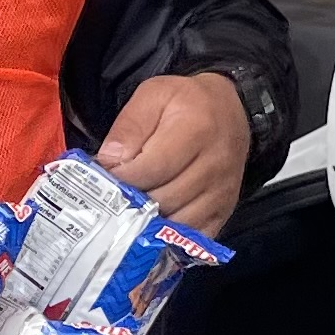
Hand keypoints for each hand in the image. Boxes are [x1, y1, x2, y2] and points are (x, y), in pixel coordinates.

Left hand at [95, 72, 255, 235]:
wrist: (230, 112)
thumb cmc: (186, 103)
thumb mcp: (153, 96)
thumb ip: (129, 126)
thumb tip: (110, 162)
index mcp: (196, 130)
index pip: (153, 168)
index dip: (123, 178)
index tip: (105, 179)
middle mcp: (215, 165)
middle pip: (164, 200)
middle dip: (133, 203)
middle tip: (112, 199)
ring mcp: (222, 192)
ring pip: (178, 224)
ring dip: (149, 224)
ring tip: (129, 213)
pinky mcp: (224, 211)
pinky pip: (194, 237)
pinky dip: (171, 238)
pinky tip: (152, 229)